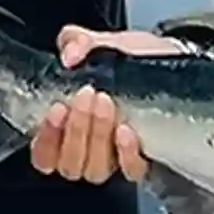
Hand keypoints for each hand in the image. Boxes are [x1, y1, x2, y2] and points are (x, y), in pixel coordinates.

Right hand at [28, 25, 189, 182]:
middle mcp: (85, 149)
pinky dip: (125, 154)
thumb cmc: (130, 59)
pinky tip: (125, 130)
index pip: (43, 154)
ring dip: (97, 137)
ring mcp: (112, 158)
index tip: (57, 108)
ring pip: (95, 170)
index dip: (45, 138)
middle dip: (75, 130)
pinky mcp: (139, 161)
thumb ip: (78, 41)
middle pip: (69, 163)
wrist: (170, 61)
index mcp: (63, 128)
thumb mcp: (103, 43)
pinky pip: (130, 171)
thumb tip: (71, 53)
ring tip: (106, 103)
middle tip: (87, 94)